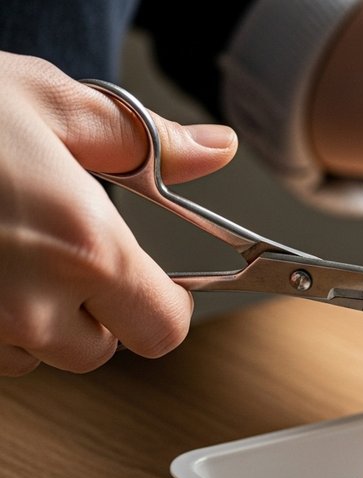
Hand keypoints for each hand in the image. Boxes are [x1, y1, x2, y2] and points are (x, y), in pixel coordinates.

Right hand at [0, 52, 237, 375]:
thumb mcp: (49, 104)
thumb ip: (143, 140)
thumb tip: (211, 150)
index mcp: (84, 251)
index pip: (164, 329)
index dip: (162, 304)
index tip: (152, 279)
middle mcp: (31, 307)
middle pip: (101, 351)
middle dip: (96, 312)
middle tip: (66, 252)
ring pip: (37, 356)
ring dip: (35, 320)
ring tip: (8, 250)